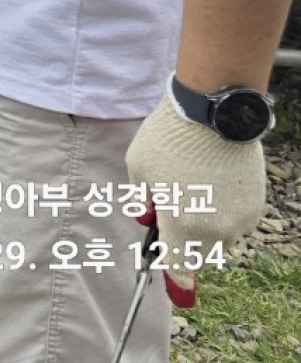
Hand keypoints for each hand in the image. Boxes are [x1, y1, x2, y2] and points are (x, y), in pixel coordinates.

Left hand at [125, 90, 267, 303]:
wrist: (213, 112)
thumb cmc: (168, 139)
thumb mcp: (138, 168)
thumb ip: (141, 201)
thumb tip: (144, 218)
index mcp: (182, 225)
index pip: (180, 267)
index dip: (175, 277)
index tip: (173, 282)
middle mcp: (215, 229)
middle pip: (203, 258)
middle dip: (188, 248)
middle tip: (173, 220)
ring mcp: (240, 218)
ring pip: (223, 241)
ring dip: (208, 231)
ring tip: (192, 194)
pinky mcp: (256, 204)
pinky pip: (238, 223)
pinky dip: (225, 215)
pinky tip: (212, 186)